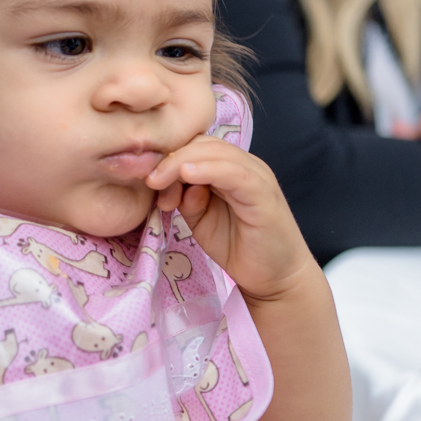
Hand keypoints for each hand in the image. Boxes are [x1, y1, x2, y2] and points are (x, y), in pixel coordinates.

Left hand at [146, 135, 313, 300]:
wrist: (275, 278)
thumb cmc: (238, 247)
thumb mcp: (200, 218)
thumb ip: (185, 197)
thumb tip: (171, 181)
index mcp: (228, 167)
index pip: (194, 144)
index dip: (167, 154)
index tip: (145, 176)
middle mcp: (244, 165)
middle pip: (201, 143)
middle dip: (169, 157)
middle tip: (149, 180)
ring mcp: (256, 176)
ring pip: (215, 152)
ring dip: (181, 163)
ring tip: (158, 180)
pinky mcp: (263, 193)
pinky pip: (234, 173)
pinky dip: (208, 169)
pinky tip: (187, 176)